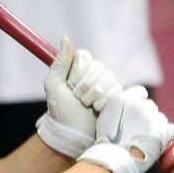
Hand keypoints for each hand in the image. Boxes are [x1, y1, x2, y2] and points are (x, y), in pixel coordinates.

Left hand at [37, 37, 120, 157]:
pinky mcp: (117, 96)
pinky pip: (119, 90)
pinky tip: (99, 110)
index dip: (78, 73)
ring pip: (109, 79)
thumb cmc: (60, 111)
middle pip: (98, 68)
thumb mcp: (54, 86)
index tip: (70, 86)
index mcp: (77, 67)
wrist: (73, 134)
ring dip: (95, 96)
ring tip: (87, 106)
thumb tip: (66, 38)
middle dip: (85, 87)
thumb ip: (59, 63)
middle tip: (78, 100)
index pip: (85, 57)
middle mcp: (93, 73)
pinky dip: (107, 101)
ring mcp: (107, 84)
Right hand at [77, 86, 173, 172]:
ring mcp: (152, 118)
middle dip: (146, 115)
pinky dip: (164, 133)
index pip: (140, 92)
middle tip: (138, 129)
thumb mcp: (105, 115)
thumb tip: (132, 103)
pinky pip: (169, 127)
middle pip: (150, 105)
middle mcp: (139, 105)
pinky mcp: (163, 131)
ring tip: (143, 138)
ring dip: (155, 125)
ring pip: (160, 117)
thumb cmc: (107, 141)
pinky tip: (155, 140)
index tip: (135, 112)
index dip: (139, 102)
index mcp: (122, 98)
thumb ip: (120, 106)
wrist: (113, 159)